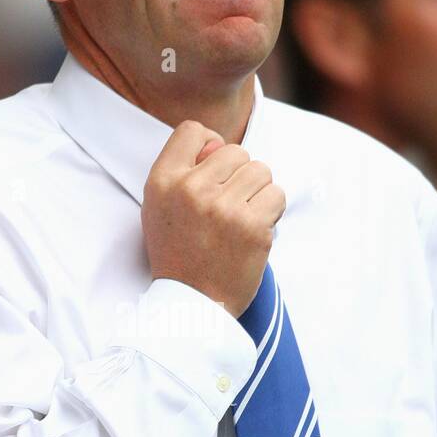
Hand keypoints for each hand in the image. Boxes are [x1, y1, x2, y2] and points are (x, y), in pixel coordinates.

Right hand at [141, 122, 285, 319]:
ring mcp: (223, 208)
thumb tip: (220, 144)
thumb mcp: (160, 208)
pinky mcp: (252, 227)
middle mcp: (190, 189)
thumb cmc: (179, 254)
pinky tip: (254, 231)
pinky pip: (277, 195)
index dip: (209, 145)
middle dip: (239, 176)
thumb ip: (182, 171)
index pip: (192, 130)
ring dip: (258, 193)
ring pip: (261, 170)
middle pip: (236, 151)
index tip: (213, 171)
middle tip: (228, 207)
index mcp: (162, 181)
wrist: (191, 306)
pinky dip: (271, 212)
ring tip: (241, 219)